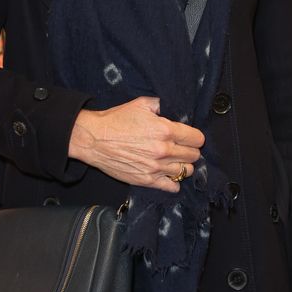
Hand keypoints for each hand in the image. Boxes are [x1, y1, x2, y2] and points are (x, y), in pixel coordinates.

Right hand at [68, 96, 203, 191]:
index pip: (197, 138)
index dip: (195, 136)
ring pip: (185, 171)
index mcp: (165, 130)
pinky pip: (172, 186)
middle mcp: (164, 150)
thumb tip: (171, 109)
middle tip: (182, 148)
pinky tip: (169, 175)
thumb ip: (160, 105)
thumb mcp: (140, 104)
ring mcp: (156, 168)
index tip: (190, 137)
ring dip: (184, 165)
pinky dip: (174, 182)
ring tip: (176, 161)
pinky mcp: (146, 180)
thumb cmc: (116, 120)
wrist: (94, 139)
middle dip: (190, 150)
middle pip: (194, 155)